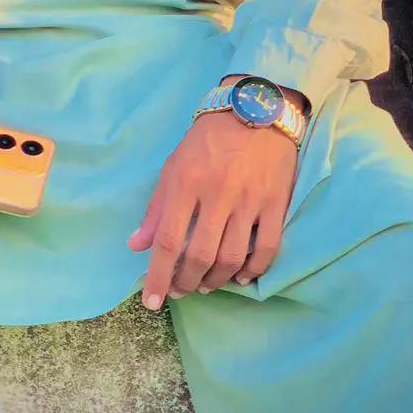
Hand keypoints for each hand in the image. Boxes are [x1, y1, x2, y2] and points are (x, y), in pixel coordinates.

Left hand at [126, 98, 297, 307]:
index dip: (157, 276)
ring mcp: (250, 200)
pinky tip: (241, 277)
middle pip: (199, 255)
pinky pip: (267, 249)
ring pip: (232, 257)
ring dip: (216, 280)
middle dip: (186, 282)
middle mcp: (217, 194)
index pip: (167, 240)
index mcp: (186, 183)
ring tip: (206, 284)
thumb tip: (136, 246)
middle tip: (181, 291)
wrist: (255, 110)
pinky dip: (253, 271)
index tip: (151, 302)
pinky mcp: (276, 203)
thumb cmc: (207, 140)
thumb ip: (156, 208)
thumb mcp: (174, 166)